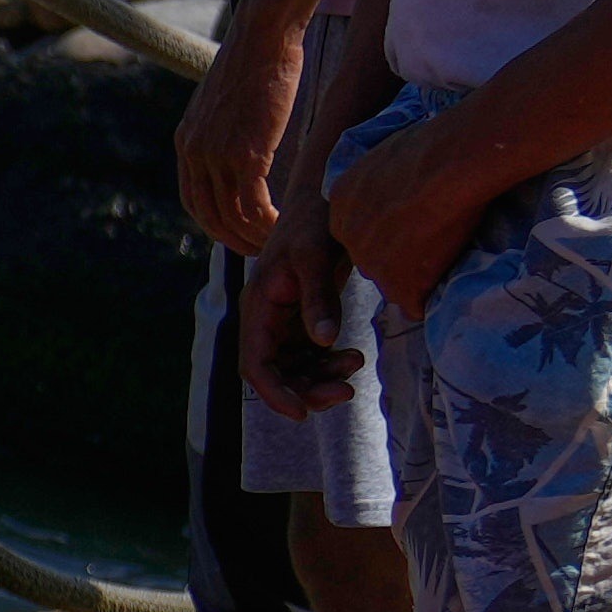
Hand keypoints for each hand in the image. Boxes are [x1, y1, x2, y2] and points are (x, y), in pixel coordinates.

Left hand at [170, 32, 295, 254]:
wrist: (263, 36)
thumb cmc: (256, 62)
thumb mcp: (226, 102)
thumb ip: (224, 131)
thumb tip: (239, 149)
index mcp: (187, 140)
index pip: (194, 199)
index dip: (215, 224)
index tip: (236, 235)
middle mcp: (195, 151)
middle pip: (208, 215)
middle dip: (232, 239)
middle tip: (257, 251)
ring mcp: (217, 154)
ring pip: (231, 215)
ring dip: (253, 236)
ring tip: (274, 243)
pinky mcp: (245, 154)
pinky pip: (252, 206)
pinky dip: (266, 223)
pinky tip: (282, 225)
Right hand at [239, 228, 358, 417]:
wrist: (327, 197)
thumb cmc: (316, 220)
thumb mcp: (316, 255)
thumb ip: (319, 298)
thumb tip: (324, 340)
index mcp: (259, 306)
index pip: (255, 364)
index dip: (274, 393)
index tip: (302, 414)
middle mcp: (266, 319)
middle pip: (276, 374)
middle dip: (307, 390)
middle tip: (347, 392)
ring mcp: (284, 322)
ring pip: (295, 370)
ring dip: (322, 379)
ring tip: (355, 363)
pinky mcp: (303, 320)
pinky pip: (311, 357)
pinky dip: (329, 364)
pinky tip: (353, 356)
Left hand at [319, 109, 486, 303]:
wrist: (445, 165)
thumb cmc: (427, 147)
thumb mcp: (386, 154)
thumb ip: (380, 178)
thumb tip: (397, 183)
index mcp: (341, 201)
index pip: (358, 230)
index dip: (388, 230)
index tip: (411, 222)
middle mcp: (350, 237)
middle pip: (372, 259)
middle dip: (398, 256)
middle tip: (431, 237)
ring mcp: (373, 265)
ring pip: (394, 284)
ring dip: (417, 277)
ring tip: (446, 252)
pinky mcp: (400, 286)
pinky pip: (416, 304)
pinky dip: (432, 294)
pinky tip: (449, 271)